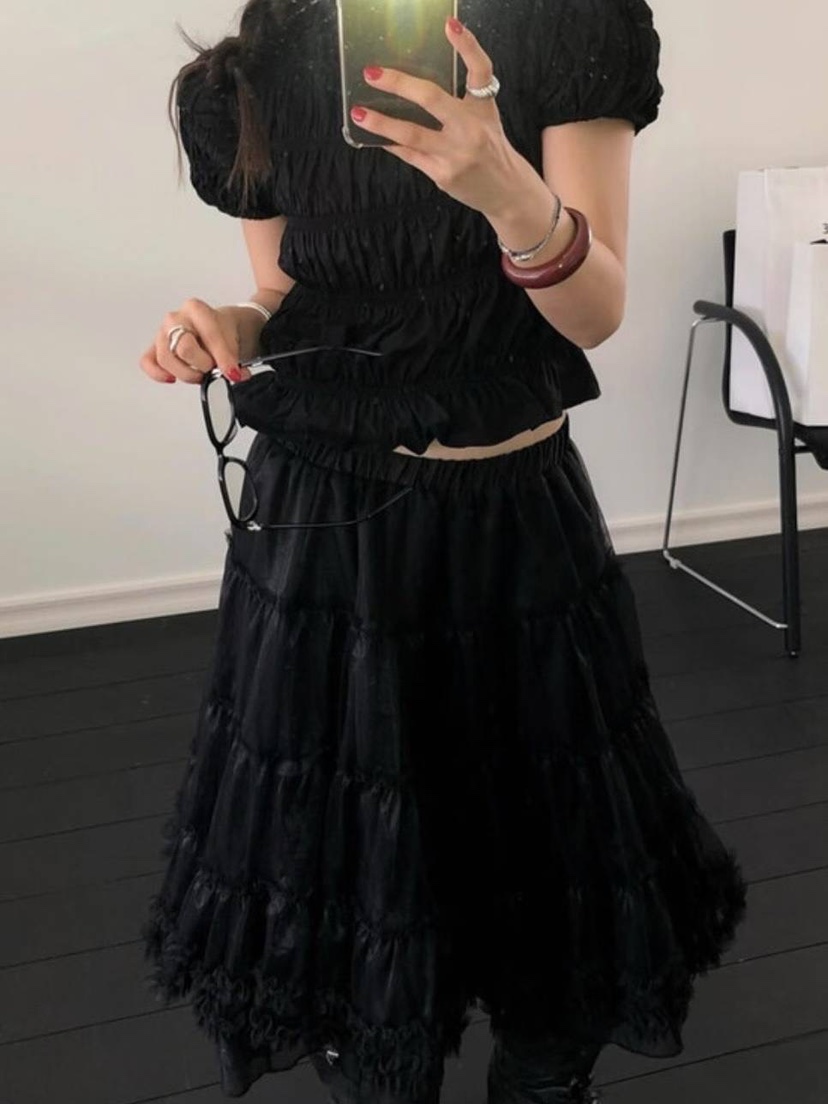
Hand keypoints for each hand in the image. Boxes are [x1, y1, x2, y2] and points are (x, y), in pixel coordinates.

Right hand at [139, 299, 249, 385]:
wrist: (216, 328)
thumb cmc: (221, 331)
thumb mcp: (233, 339)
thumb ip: (232, 357)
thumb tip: (233, 375)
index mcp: (196, 309)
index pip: (209, 335)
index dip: (223, 358)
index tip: (232, 372)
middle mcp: (175, 318)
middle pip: (184, 348)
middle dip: (203, 364)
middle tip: (213, 368)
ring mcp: (162, 333)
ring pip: (166, 359)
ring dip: (187, 374)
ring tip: (200, 374)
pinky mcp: (154, 348)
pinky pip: (147, 362)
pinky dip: (158, 373)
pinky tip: (172, 378)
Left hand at [351, 18, 527, 218]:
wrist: (505, 190)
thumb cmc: (489, 148)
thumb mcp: (485, 117)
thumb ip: (460, 99)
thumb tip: (415, 86)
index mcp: (483, 108)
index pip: (480, 70)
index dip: (467, 46)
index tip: (449, 25)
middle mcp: (471, 129)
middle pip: (432, 99)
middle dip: (399, 84)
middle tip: (372, 74)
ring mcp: (456, 154)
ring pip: (411, 134)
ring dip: (381, 123)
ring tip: (359, 113)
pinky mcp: (443, 175)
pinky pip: (410, 155)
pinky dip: (392, 144)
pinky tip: (376, 137)